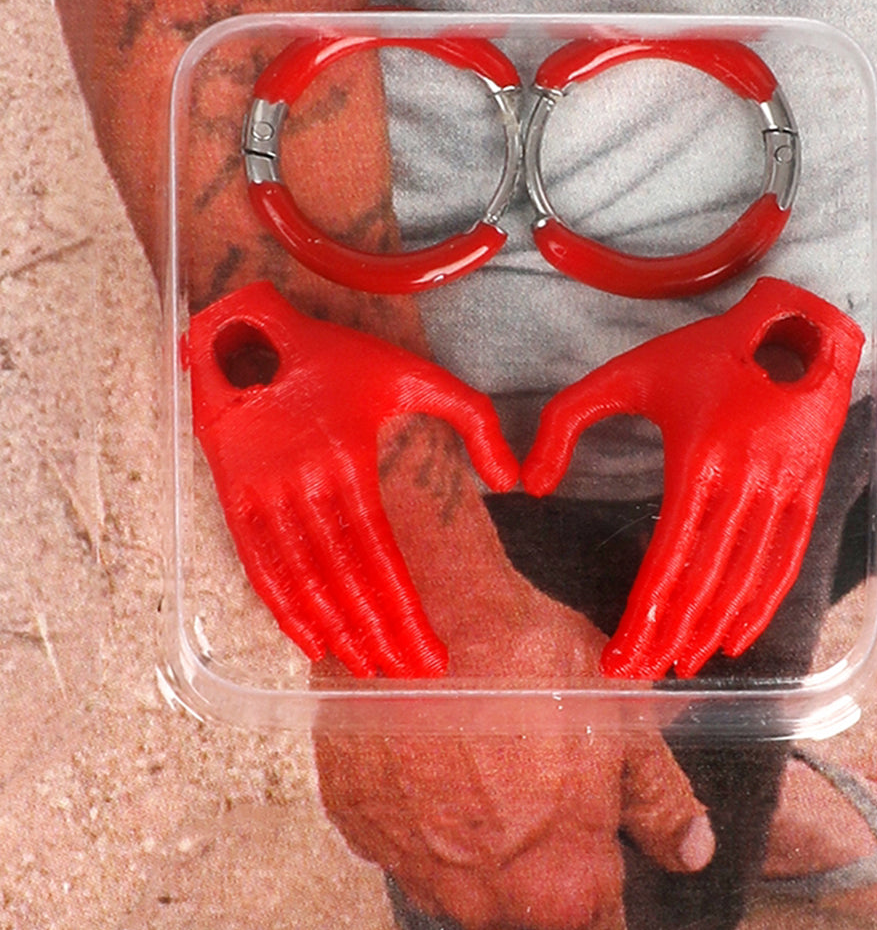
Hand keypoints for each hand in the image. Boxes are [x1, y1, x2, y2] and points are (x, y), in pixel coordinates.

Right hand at [186, 280, 517, 676]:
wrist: (250, 332)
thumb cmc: (340, 356)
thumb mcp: (415, 372)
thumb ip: (474, 418)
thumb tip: (511, 482)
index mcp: (348, 459)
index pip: (381, 559)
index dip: (405, 614)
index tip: (433, 655)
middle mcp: (301, 482)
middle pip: (344, 581)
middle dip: (379, 636)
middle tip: (409, 676)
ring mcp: (261, 493)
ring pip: (301, 582)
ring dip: (335, 632)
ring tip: (368, 667)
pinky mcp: (233, 496)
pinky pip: (258, 566)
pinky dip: (282, 610)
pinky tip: (310, 640)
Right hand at [314, 578, 714, 929]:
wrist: (420, 606)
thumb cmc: (525, 659)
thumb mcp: (622, 717)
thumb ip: (659, 797)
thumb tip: (692, 849)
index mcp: (561, 885)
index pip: (598, 921)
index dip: (602, 878)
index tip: (595, 839)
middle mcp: (481, 899)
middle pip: (523, 902)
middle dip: (537, 852)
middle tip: (535, 770)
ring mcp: (409, 865)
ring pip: (456, 873)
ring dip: (472, 832)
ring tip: (479, 751)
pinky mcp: (355, 823)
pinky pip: (398, 833)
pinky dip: (415, 803)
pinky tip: (428, 745)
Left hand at [521, 277, 863, 678]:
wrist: (792, 325)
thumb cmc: (700, 352)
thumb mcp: (625, 373)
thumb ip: (566, 420)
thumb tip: (531, 486)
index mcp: (699, 457)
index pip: (668, 557)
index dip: (643, 614)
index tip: (617, 658)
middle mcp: (747, 478)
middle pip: (706, 579)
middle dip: (671, 635)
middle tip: (640, 673)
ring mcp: (785, 486)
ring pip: (746, 578)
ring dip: (714, 628)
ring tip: (681, 663)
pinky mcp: (809, 488)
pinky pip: (787, 560)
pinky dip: (763, 605)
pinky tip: (737, 636)